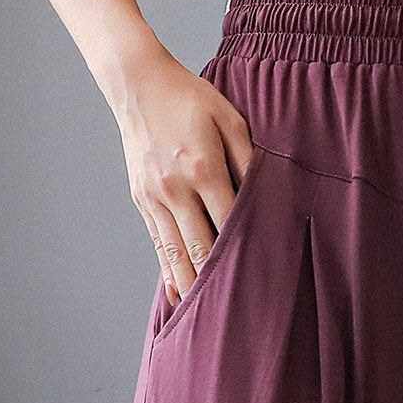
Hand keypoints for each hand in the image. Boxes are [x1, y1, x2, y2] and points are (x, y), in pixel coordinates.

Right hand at [104, 44, 255, 307]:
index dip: (247, 252)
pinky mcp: (141, 201)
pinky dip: (169, 273)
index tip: (265, 278)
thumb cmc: (191, 99)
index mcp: (203, 167)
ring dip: (192, 288)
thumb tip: (265, 199)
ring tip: (207, 319)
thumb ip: (248, 159)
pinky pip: (158, 246)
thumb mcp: (230, 118)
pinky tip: (177, 295)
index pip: (230, 223)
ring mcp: (154, 198)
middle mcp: (176, 188)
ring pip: (176, 255)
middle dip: (220, 283)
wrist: (138, 83)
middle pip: (201, 249)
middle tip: (241, 313)